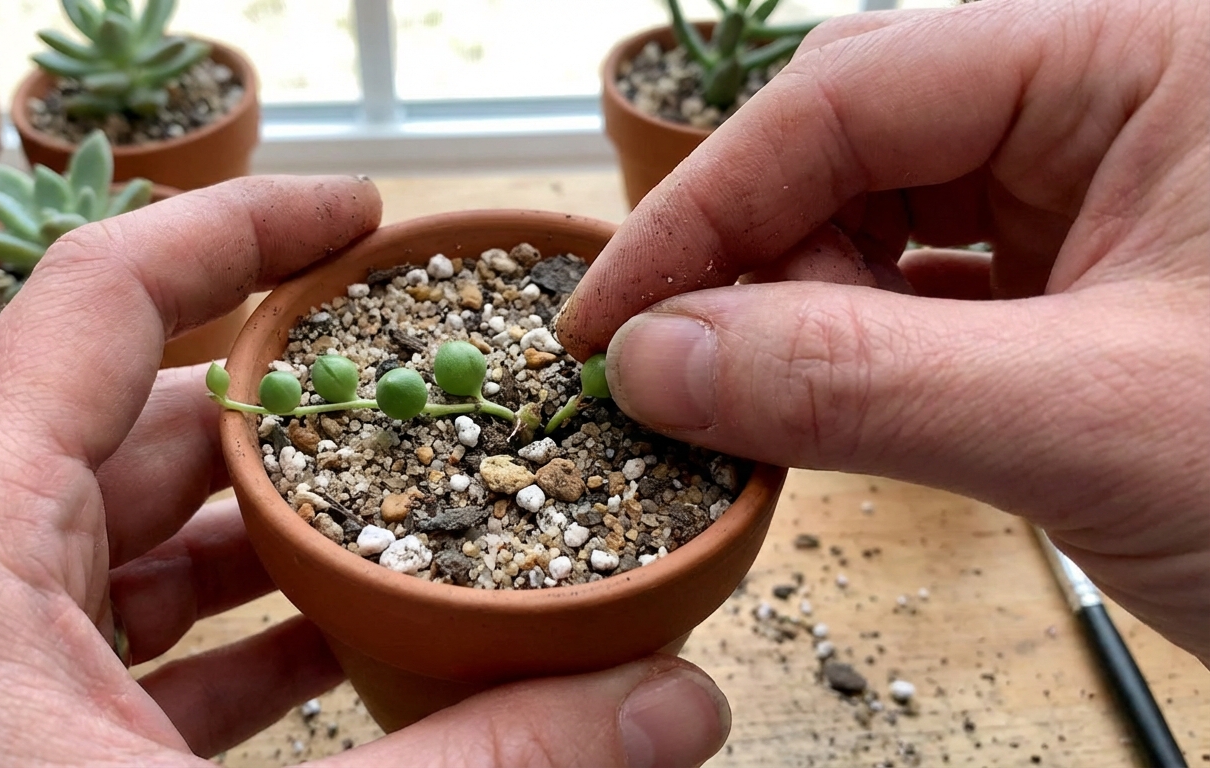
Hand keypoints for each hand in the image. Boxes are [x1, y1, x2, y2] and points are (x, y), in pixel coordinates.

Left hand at [0, 176, 729, 766]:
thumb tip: (678, 702)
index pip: (107, 303)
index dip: (246, 230)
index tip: (367, 217)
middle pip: (146, 426)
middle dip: (303, 414)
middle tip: (439, 403)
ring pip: (142, 545)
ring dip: (286, 537)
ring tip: (420, 526)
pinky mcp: (1, 746)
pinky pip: (131, 648)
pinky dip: (244, 641)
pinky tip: (346, 656)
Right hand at [558, 0, 1209, 663]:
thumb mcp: (1088, 421)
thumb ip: (848, 383)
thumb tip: (653, 359)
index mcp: (1147, 53)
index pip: (857, 93)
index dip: (705, 206)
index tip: (608, 313)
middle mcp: (1123, 100)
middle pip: (860, 148)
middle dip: (754, 266)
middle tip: (670, 378)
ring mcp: (1111, 192)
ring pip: (886, 223)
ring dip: (800, 319)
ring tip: (754, 409)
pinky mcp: (1099, 282)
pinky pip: (933, 294)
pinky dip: (860, 357)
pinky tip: (822, 412)